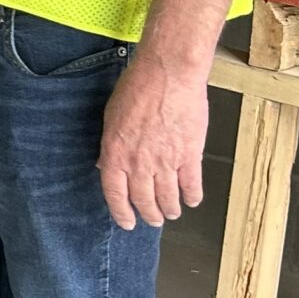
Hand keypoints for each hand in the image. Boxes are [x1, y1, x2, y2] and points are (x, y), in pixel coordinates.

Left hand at [97, 52, 208, 230]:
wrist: (168, 75)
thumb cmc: (137, 88)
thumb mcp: (111, 117)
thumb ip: (110, 145)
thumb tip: (106, 165)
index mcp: (115, 154)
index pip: (115, 194)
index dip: (121, 212)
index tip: (127, 222)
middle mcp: (139, 163)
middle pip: (143, 199)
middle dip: (148, 213)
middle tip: (152, 220)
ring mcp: (166, 161)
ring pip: (168, 197)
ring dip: (169, 209)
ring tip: (171, 213)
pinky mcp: (190, 155)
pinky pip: (191, 184)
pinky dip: (192, 196)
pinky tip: (191, 200)